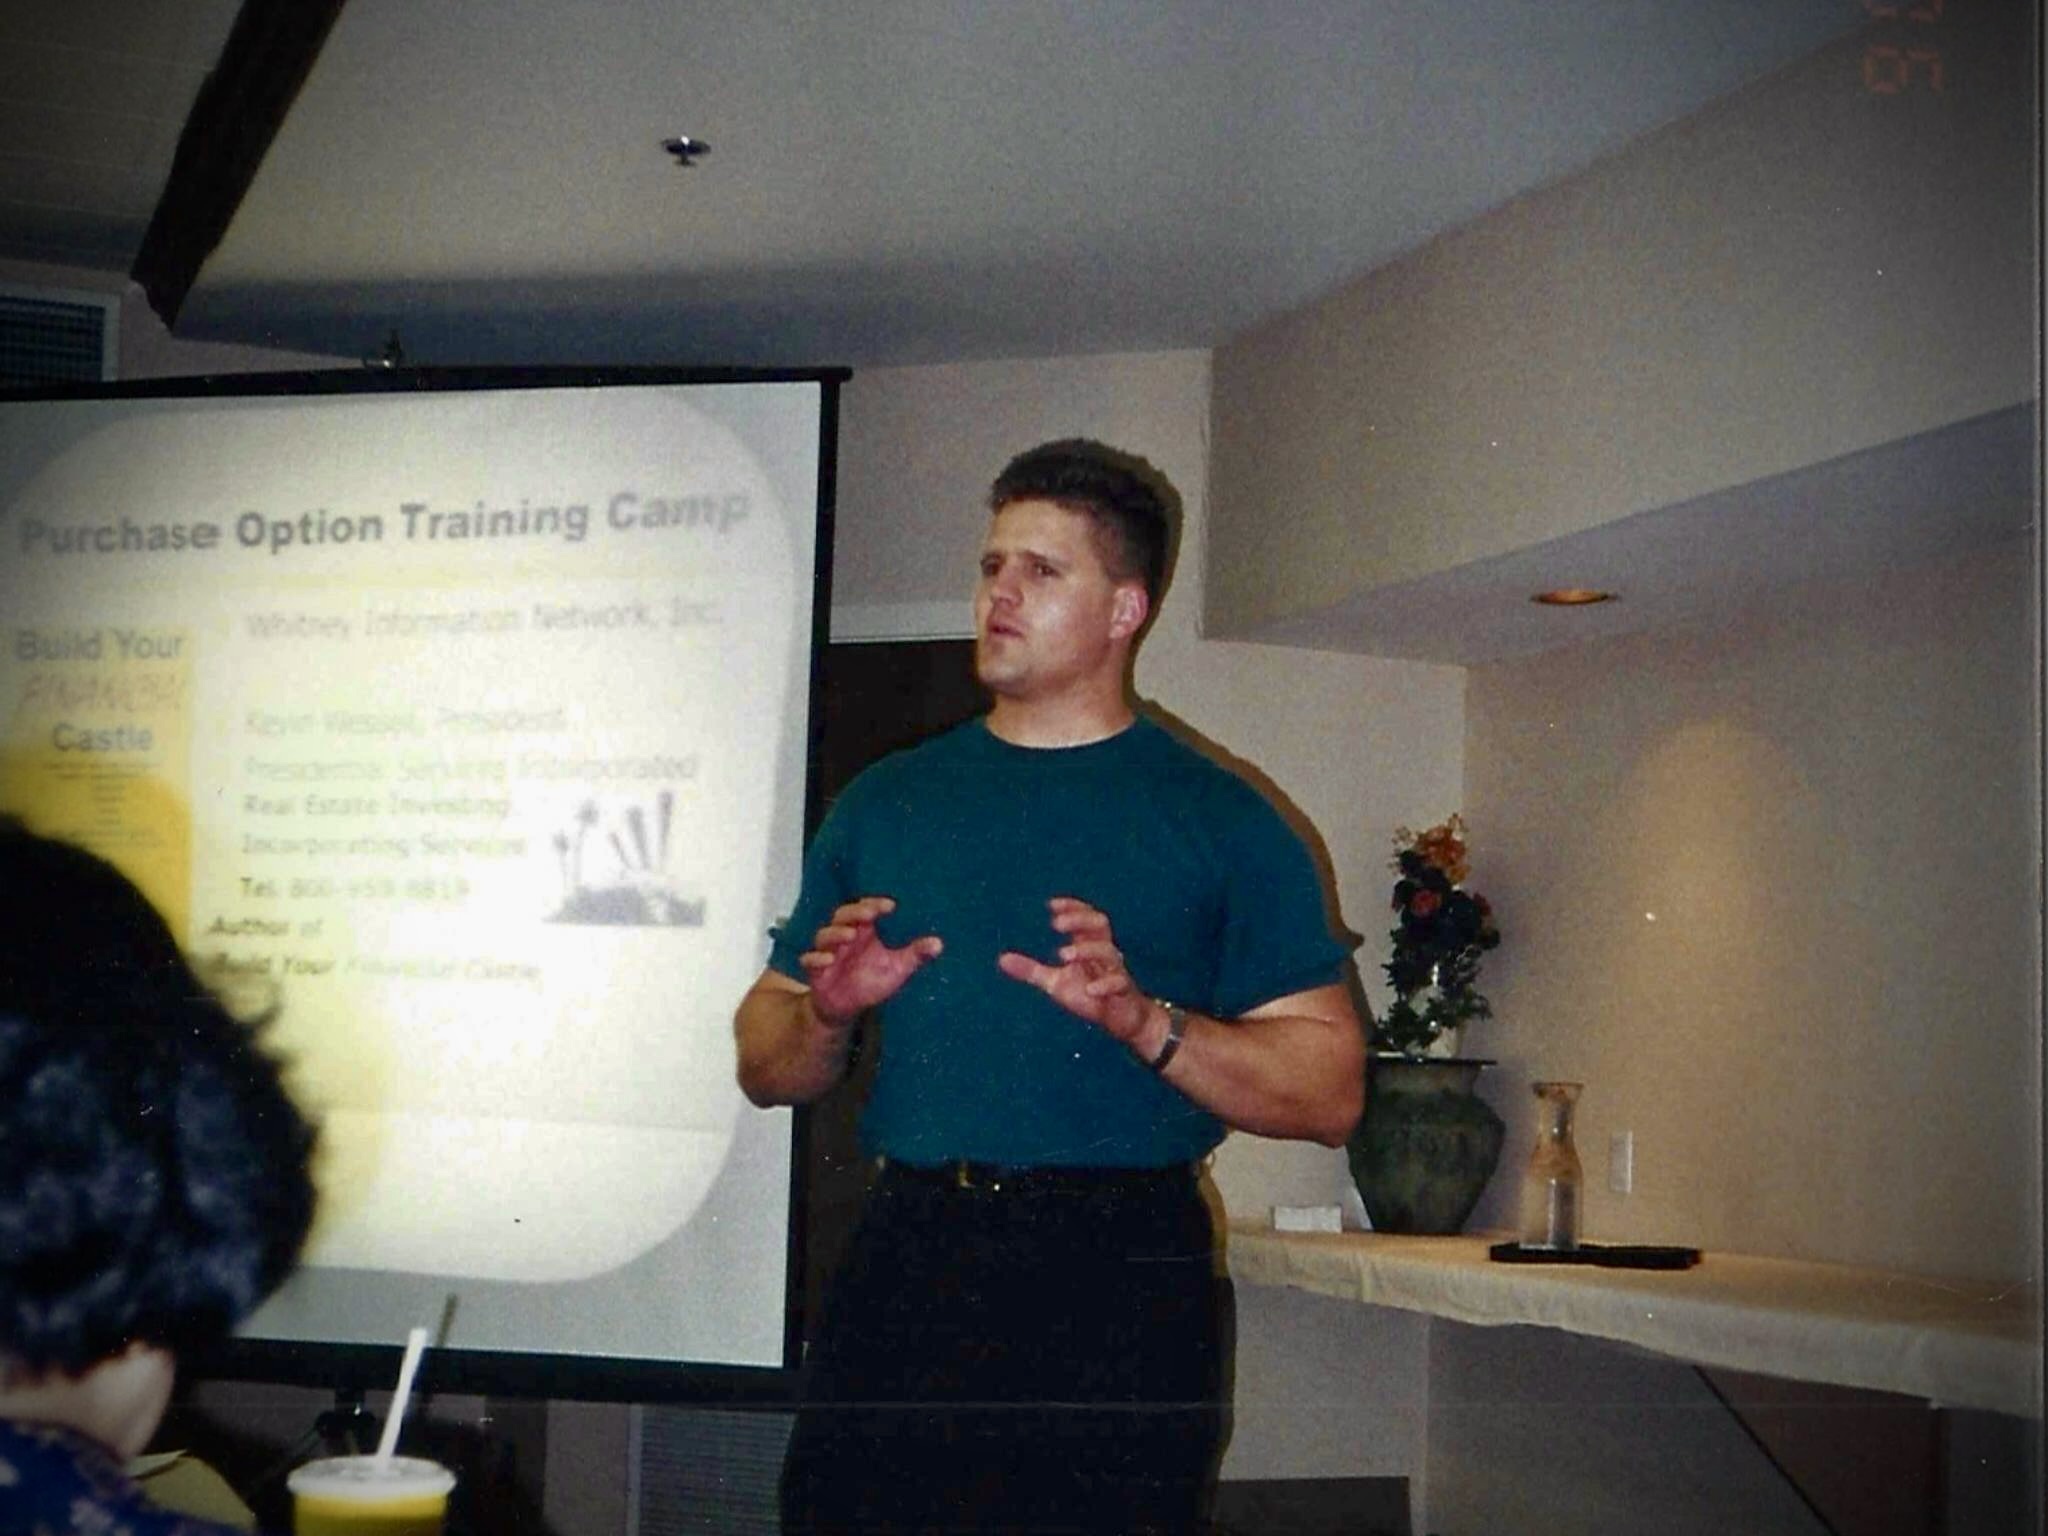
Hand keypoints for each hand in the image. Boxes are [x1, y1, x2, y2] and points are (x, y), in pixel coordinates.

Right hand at [800, 896, 940, 1028]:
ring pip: (824, 935)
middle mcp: (844, 937)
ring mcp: (828, 952)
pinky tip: (828, 960)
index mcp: (864, 931)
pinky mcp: (815, 971)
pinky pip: (809, 960)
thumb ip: (915, 955)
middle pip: (843, 915)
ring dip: (836, 933)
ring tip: (851, 935)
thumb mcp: (897, 968)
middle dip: (855, 912)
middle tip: (869, 914)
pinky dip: (816, 958)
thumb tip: (939, 944)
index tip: (891, 906)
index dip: (875, 904)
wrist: (846, 1007)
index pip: (867, 909)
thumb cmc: (872, 980)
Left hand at [997, 897, 1151, 1044]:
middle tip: (1056, 924)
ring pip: (1109, 952)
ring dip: (1086, 950)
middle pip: (1100, 925)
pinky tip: (1089, 990)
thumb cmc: (1090, 994)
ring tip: (1063, 955)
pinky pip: (1119, 983)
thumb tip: (1001, 959)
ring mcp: (1115, 971)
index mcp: (1089, 946)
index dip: (1072, 907)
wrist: (1122, 1020)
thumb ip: (1032, 970)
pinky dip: (1104, 984)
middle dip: (1080, 920)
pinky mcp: (1123, 992)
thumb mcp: (1056, 983)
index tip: (1051, 905)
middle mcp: (1104, 954)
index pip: (1086, 917)